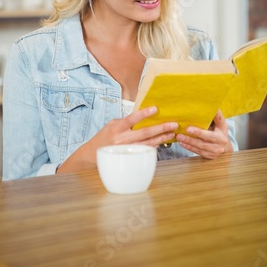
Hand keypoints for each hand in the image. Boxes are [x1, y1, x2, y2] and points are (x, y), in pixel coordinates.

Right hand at [57, 106, 177, 172]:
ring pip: (148, 144)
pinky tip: (162, 141)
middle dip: (160, 128)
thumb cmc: (104, 136)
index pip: (132, 119)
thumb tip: (143, 116)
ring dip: (161, 138)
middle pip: (144, 133)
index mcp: (117, 128)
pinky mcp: (130, 157)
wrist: (92, 154)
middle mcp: (122, 139)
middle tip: (173, 124)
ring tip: (172, 133)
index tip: (155, 108)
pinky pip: (145, 150)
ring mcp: (127, 150)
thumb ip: (126, 122)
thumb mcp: (112, 125)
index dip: (144, 114)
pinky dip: (155, 145)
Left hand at [176, 110, 232, 158]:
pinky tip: (182, 143)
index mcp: (222, 131)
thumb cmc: (220, 132)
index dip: (201, 130)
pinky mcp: (209, 156)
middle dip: (194, 136)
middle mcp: (220, 142)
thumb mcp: (221, 123)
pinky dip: (189, 147)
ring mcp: (215, 150)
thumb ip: (216, 115)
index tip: (189, 128)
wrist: (225, 147)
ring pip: (200, 146)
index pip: (213, 129)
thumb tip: (212, 105)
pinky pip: (198, 152)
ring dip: (189, 142)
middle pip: (206, 139)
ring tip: (179, 137)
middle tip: (183, 132)